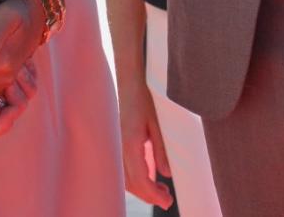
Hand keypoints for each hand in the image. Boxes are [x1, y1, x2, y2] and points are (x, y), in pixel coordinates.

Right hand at [117, 74, 172, 208]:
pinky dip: (134, 178)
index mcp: (131, 144)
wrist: (130, 81)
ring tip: (159, 189)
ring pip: (125, 179)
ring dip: (141, 188)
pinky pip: (122, 169)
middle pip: (132, 183)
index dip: (154, 195)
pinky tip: (147, 176)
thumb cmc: (145, 99)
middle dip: (149, 195)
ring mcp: (116, 146)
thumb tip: (166, 174)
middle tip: (167, 199)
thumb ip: (161, 150)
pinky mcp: (117, 142)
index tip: (167, 201)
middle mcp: (120, 148)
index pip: (141, 179)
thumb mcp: (158, 124)